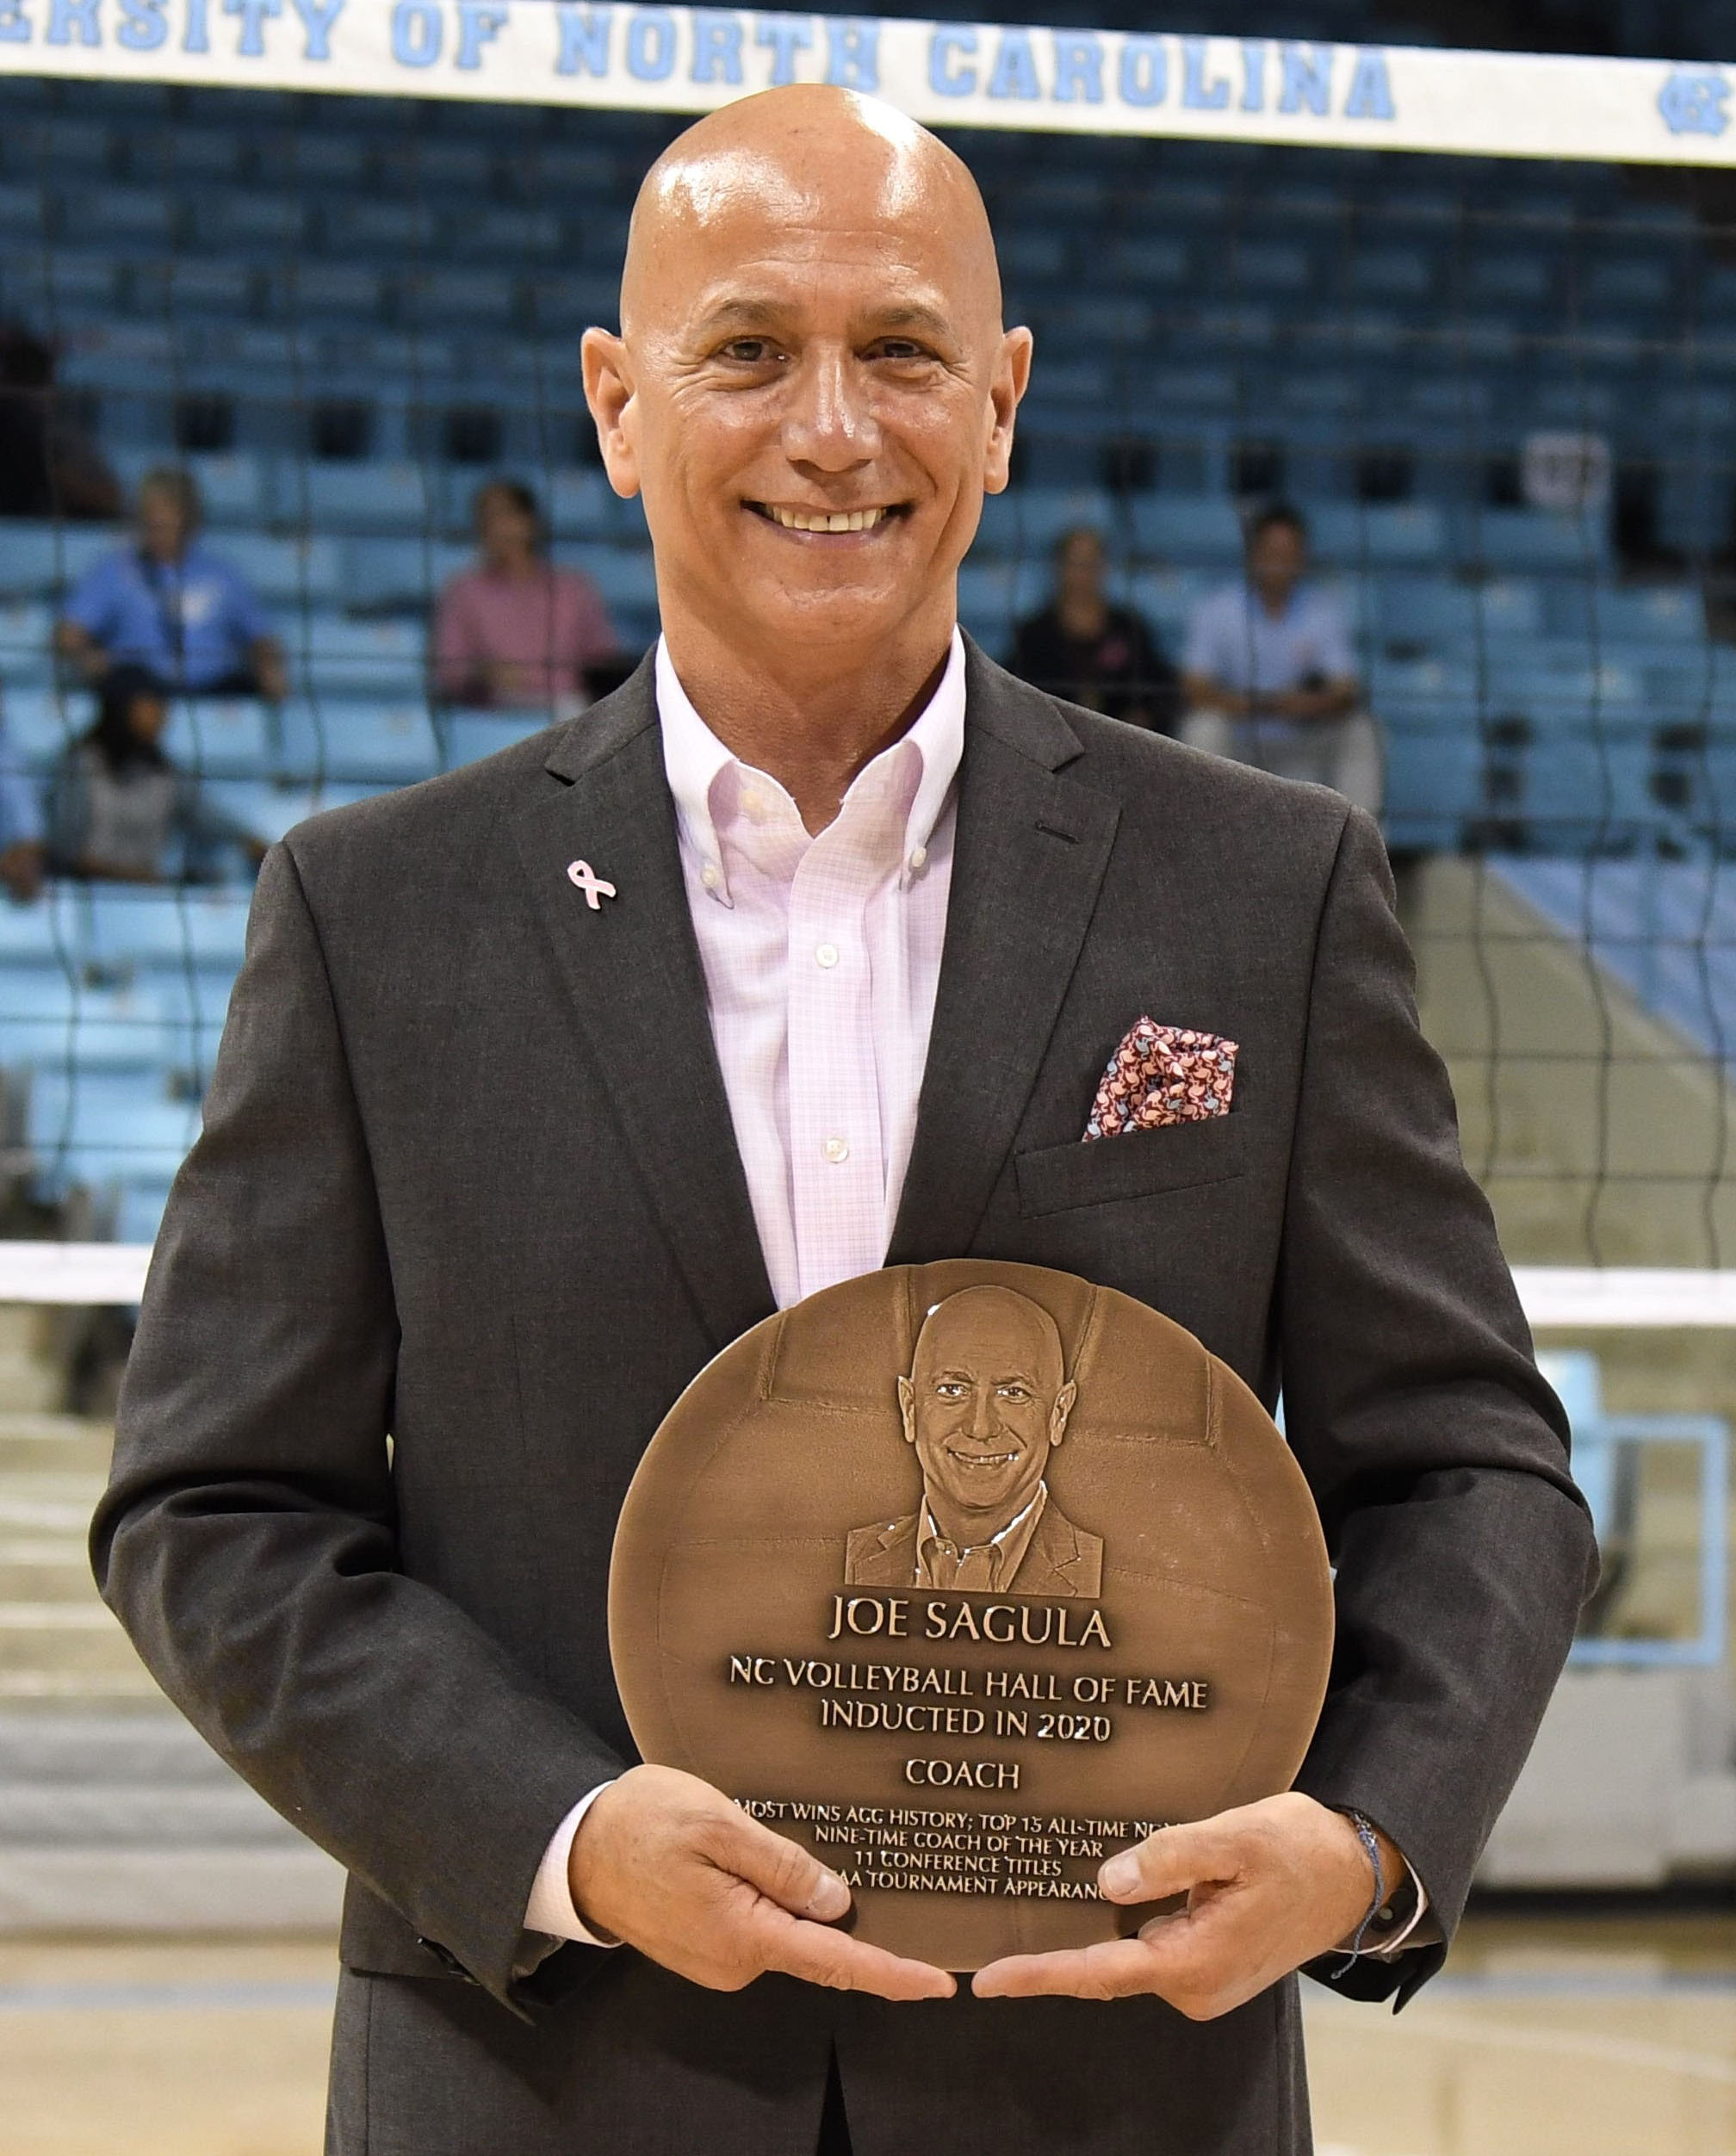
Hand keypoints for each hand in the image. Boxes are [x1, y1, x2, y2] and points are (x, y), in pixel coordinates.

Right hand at [569, 1763, 955, 2001]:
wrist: (574, 1847)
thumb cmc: (642, 1824)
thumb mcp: (717, 1823)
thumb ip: (782, 1865)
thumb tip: (838, 1903)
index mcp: (743, 1935)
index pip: (835, 1963)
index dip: (892, 1974)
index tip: (940, 1983)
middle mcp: (734, 1962)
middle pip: (814, 1941)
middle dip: (839, 1910)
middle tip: (847, 1850)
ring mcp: (718, 1959)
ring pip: (784, 1930)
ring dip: (797, 1898)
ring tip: (767, 1839)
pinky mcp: (705, 1945)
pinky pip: (758, 1926)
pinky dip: (771, 1900)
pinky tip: (753, 1860)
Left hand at [972, 1793, 1397, 2016]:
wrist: (1355, 1873)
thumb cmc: (1299, 1850)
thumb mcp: (1234, 1837)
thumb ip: (1169, 1858)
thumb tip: (1108, 1881)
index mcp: (1194, 1962)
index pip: (1099, 1973)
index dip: (1039, 1975)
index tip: (988, 1979)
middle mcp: (1194, 1984)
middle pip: (1107, 1964)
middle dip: (1060, 1942)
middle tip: (1008, 1910)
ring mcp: (1203, 1979)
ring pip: (1131, 1951)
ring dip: (1103, 1925)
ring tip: (1065, 1887)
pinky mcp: (1210, 1964)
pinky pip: (1154, 1944)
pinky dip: (1133, 1921)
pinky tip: (1125, 1887)